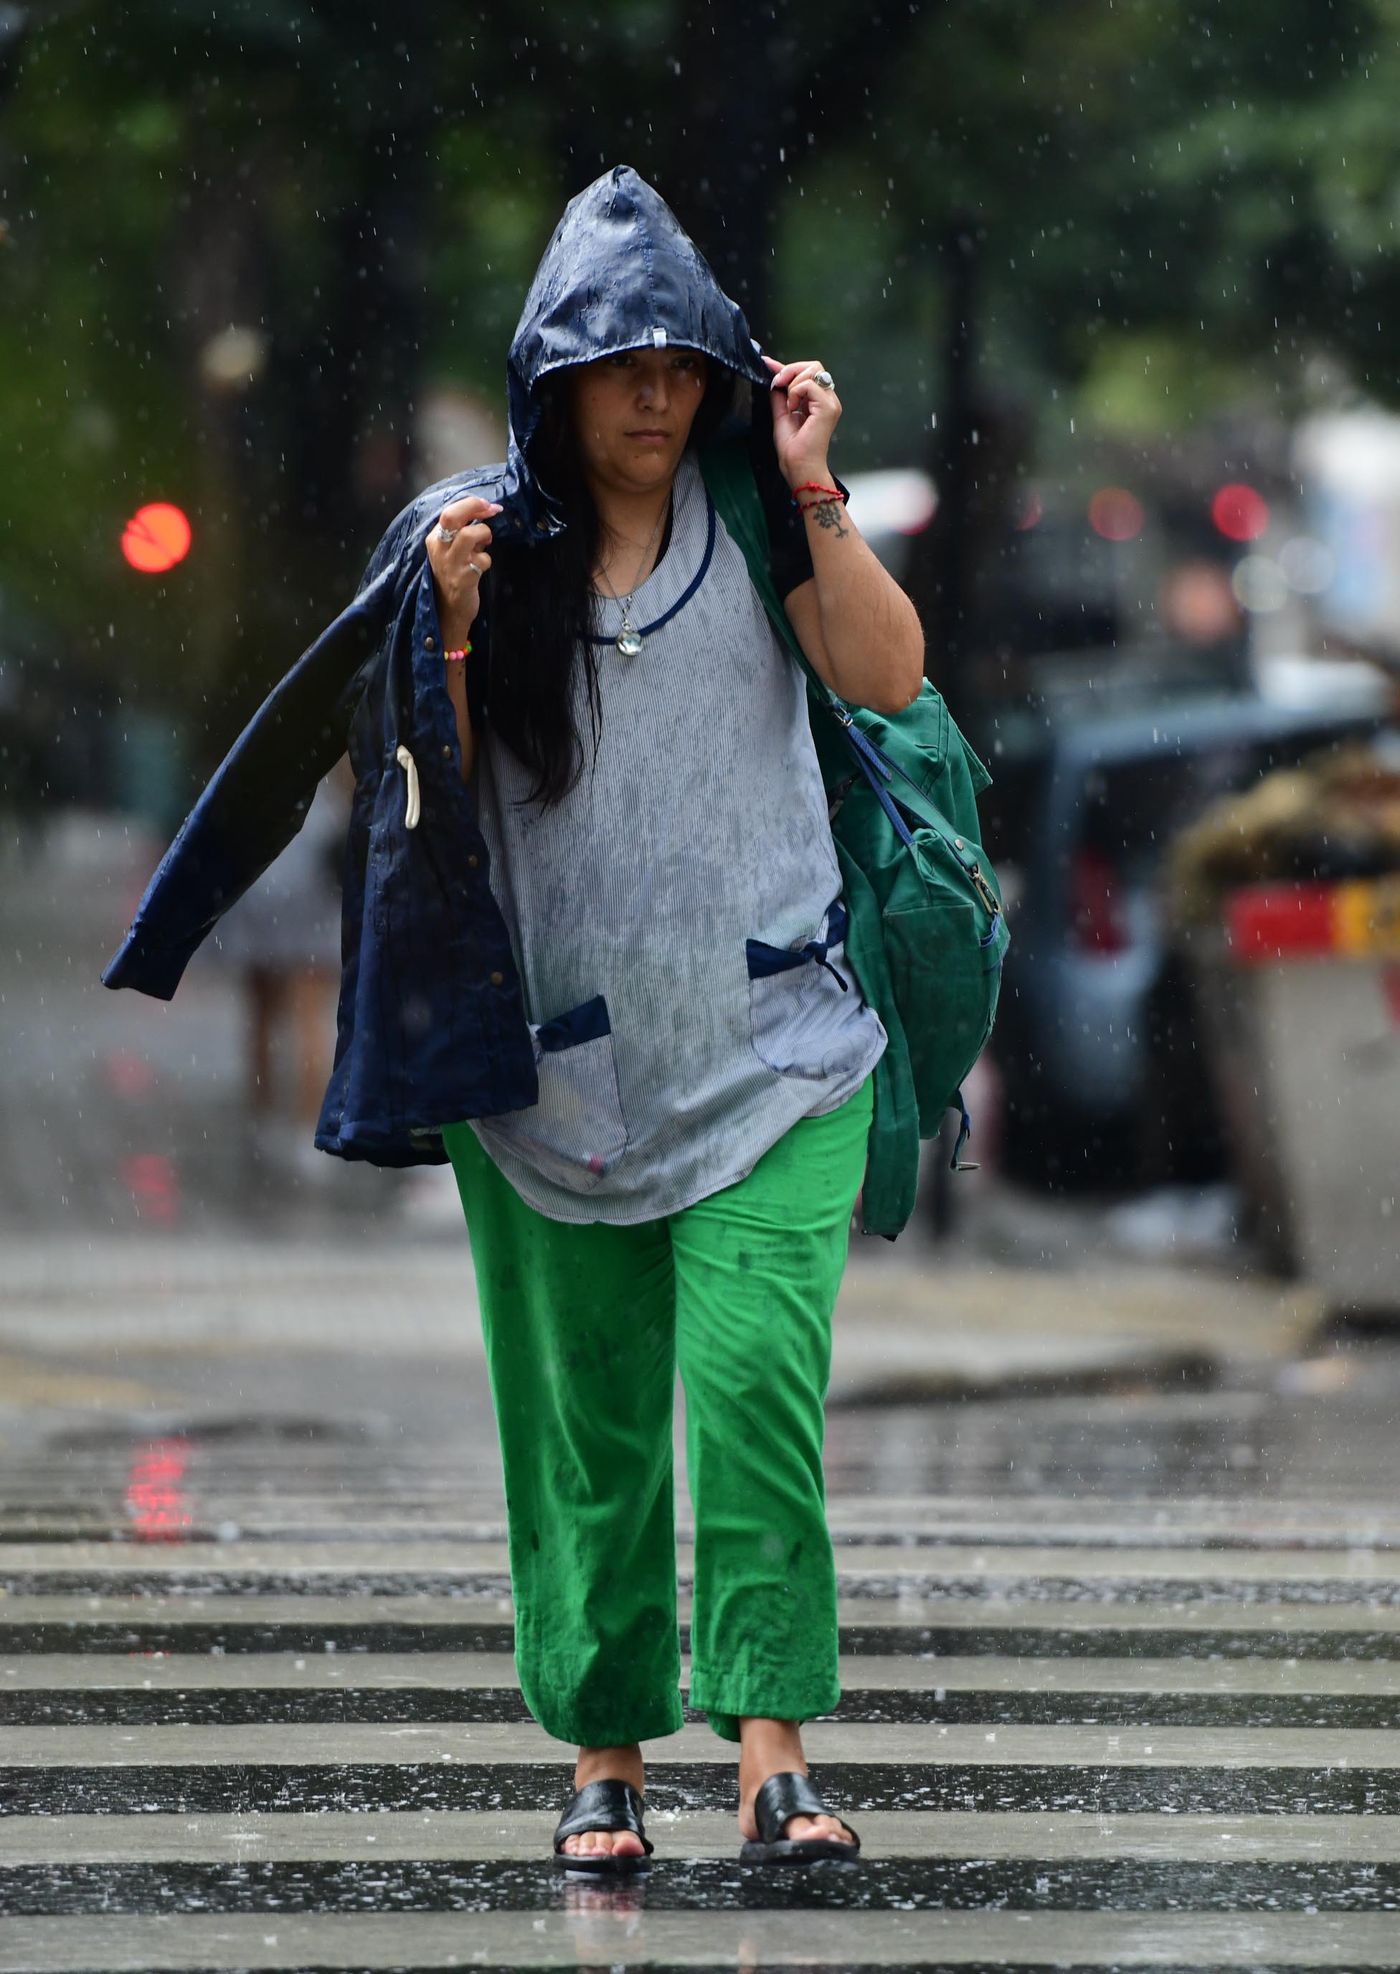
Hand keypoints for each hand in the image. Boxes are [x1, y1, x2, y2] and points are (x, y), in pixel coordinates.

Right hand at [425, 496, 501, 645]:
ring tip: (485, 544)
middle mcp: (439, 549)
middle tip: (490, 510)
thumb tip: (487, 511)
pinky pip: (482, 560)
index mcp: (435, 539)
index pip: (450, 511)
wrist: (448, 610)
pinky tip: (481, 567)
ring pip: (470, 534)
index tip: (488, 506)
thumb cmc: (453, 575)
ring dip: (484, 535)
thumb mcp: (451, 550)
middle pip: (452, 515)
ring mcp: (450, 564)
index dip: (471, 504)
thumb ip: (464, 532)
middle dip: (474, 507)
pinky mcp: (463, 579)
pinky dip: (487, 560)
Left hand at [764, 355, 840, 490]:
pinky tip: (793, 409)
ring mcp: (830, 403)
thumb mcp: (782, 415)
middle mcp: (828, 400)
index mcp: (819, 402)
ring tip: (789, 405)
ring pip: (813, 370)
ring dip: (793, 383)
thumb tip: (774, 376)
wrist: (798, 467)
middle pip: (814, 365)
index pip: (808, 372)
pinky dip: (796, 393)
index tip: (768, 365)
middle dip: (791, 370)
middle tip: (778, 386)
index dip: (787, 367)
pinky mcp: (828, 407)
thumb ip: (780, 395)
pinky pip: (809, 385)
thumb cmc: (793, 450)